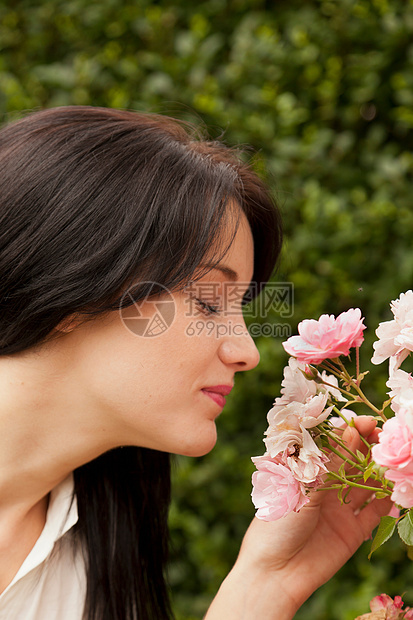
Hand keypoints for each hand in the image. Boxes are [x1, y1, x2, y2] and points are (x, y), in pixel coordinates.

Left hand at [235, 416, 392, 614]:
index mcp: (305, 470)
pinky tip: (397, 491)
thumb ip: (330, 463)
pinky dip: (387, 501)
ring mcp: (338, 508)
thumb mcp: (301, 487)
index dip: (350, 430)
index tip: (369, 422)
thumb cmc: (276, 522)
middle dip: (370, 447)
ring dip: (381, 472)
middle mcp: (323, 486)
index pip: (331, 443)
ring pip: (366, 484)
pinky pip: (374, 513)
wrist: (274, 574)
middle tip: (387, 437)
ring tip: (394, 461)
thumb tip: (352, 432)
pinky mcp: (351, 532)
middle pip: (352, 460)